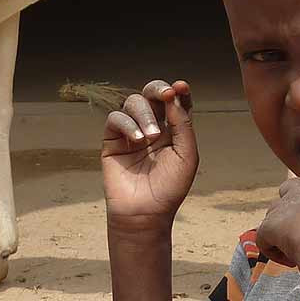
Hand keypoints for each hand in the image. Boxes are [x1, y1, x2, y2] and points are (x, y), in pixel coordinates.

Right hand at [101, 80, 197, 230]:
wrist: (146, 213)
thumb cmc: (170, 187)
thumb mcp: (186, 154)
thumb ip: (182, 124)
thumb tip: (173, 95)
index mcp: (173, 130)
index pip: (175, 101)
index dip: (178, 90)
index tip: (180, 87)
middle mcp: (153, 127)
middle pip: (152, 94)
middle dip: (158, 89)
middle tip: (165, 94)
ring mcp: (132, 133)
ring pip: (133, 103)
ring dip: (144, 113)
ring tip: (151, 136)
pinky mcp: (113, 141)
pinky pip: (115, 119)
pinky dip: (127, 124)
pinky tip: (138, 140)